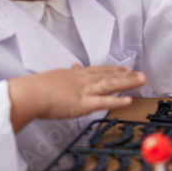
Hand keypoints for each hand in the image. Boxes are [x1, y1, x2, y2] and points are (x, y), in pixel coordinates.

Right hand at [8, 65, 146, 132]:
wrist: (29, 93)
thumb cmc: (36, 87)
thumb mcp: (55, 76)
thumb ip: (67, 73)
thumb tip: (74, 66)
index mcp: (76, 74)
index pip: (99, 70)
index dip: (113, 69)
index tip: (124, 68)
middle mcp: (83, 80)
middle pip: (109, 75)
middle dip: (126, 74)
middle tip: (141, 74)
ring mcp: (85, 91)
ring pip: (111, 85)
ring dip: (128, 82)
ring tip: (142, 80)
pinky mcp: (83, 104)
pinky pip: (103, 102)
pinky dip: (117, 101)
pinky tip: (129, 99)